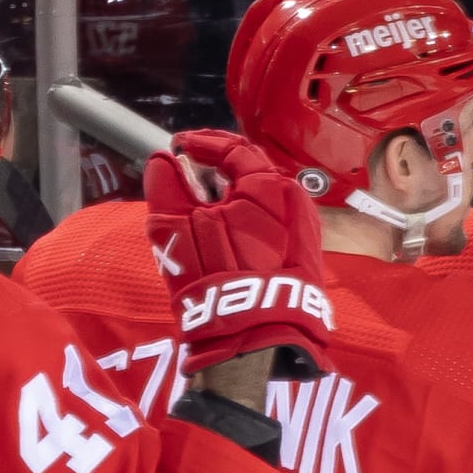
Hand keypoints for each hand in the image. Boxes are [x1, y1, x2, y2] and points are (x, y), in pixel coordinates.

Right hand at [144, 130, 333, 380]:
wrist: (255, 329)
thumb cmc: (213, 272)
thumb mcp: (175, 224)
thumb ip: (166, 184)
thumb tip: (165, 160)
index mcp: (268, 184)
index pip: (234, 148)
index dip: (203, 143)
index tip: (179, 147)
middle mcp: (295, 198)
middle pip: (253, 169)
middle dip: (218, 165)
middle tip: (189, 169)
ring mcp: (305, 224)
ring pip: (266, 194)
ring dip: (235, 189)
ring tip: (204, 197)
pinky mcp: (306, 249)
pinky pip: (276, 218)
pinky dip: (252, 212)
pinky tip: (229, 223)